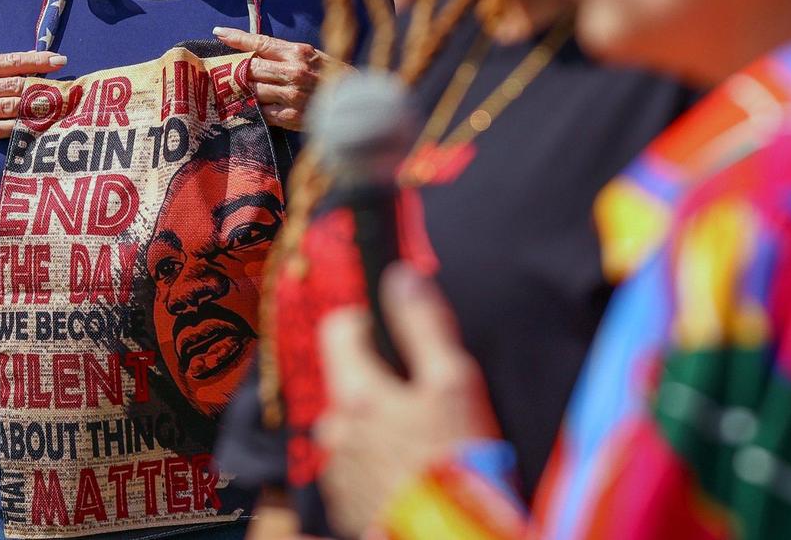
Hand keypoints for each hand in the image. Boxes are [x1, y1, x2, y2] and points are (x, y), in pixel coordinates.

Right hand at [0, 51, 66, 149]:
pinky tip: (38, 124)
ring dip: (37, 107)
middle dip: (44, 87)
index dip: (39, 61)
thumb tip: (33, 55)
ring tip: (59, 105)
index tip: (61, 61)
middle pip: (17, 85)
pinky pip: (2, 129)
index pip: (13, 62)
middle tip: (66, 88)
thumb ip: (1, 65)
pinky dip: (21, 127)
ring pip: (13, 107)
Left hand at [213, 27, 339, 129]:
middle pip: (250, 68)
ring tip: (231, 89)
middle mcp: (293, 73)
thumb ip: (286, 53)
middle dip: (234, 69)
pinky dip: (252, 108)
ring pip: (252, 90)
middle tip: (220, 71)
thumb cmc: (333, 76)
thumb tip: (255, 51)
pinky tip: (247, 106)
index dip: (237, 38)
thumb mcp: (313, 56)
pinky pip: (261, 111)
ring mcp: (291, 96)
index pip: (260, 43)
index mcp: (298, 53)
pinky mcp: (289, 117)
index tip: (219, 33)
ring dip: (240, 90)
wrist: (354, 104)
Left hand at [316, 264, 498, 537]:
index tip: (398, 334)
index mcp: (355, 393)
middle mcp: (334, 429)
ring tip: (425, 437)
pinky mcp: (348, 502)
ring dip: (381, 419)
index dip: (367, 320)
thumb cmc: (456, 460)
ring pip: (354, 421)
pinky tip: (414, 465)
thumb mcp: (454, 381)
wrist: (453, 538)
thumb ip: (424, 325)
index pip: (337, 328)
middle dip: (382, 376)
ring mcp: (338, 470)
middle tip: (426, 393)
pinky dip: (381, 455)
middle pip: (349, 377)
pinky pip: (358, 460)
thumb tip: (402, 277)